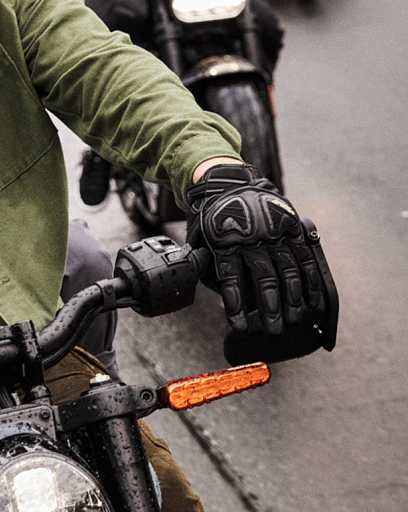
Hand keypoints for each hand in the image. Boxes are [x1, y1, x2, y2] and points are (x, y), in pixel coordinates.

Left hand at [186, 163, 325, 335]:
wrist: (227, 181)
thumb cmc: (211, 218)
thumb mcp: (199, 238)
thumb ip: (208, 265)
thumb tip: (218, 295)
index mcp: (224, 241)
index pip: (231, 280)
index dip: (236, 306)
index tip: (241, 328)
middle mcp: (251, 237)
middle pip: (264, 279)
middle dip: (270, 309)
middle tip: (274, 330)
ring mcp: (273, 231)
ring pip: (288, 270)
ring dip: (293, 299)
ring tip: (294, 319)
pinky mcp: (290, 227)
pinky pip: (304, 257)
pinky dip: (310, 280)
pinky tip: (313, 299)